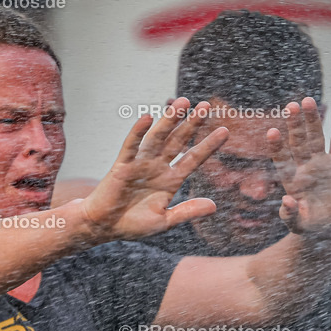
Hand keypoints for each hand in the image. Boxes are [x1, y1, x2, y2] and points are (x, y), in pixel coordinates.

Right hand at [78, 99, 228, 242]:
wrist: (105, 227)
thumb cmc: (133, 224)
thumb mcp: (165, 220)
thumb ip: (187, 212)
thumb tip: (214, 206)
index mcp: (171, 180)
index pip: (193, 158)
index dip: (208, 145)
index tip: (224, 131)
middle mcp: (158, 167)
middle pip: (178, 141)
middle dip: (192, 124)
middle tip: (206, 106)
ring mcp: (140, 163)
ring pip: (158, 138)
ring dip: (169, 120)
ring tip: (182, 103)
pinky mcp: (122, 165)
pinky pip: (131, 146)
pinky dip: (138, 132)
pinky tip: (147, 118)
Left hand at [267, 97, 330, 234]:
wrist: (324, 224)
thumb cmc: (306, 225)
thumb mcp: (297, 223)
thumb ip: (290, 214)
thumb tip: (286, 201)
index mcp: (291, 180)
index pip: (282, 159)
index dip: (277, 147)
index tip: (272, 132)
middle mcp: (303, 166)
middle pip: (298, 142)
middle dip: (295, 124)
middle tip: (291, 105)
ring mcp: (320, 162)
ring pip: (315, 137)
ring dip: (312, 119)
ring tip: (308, 100)